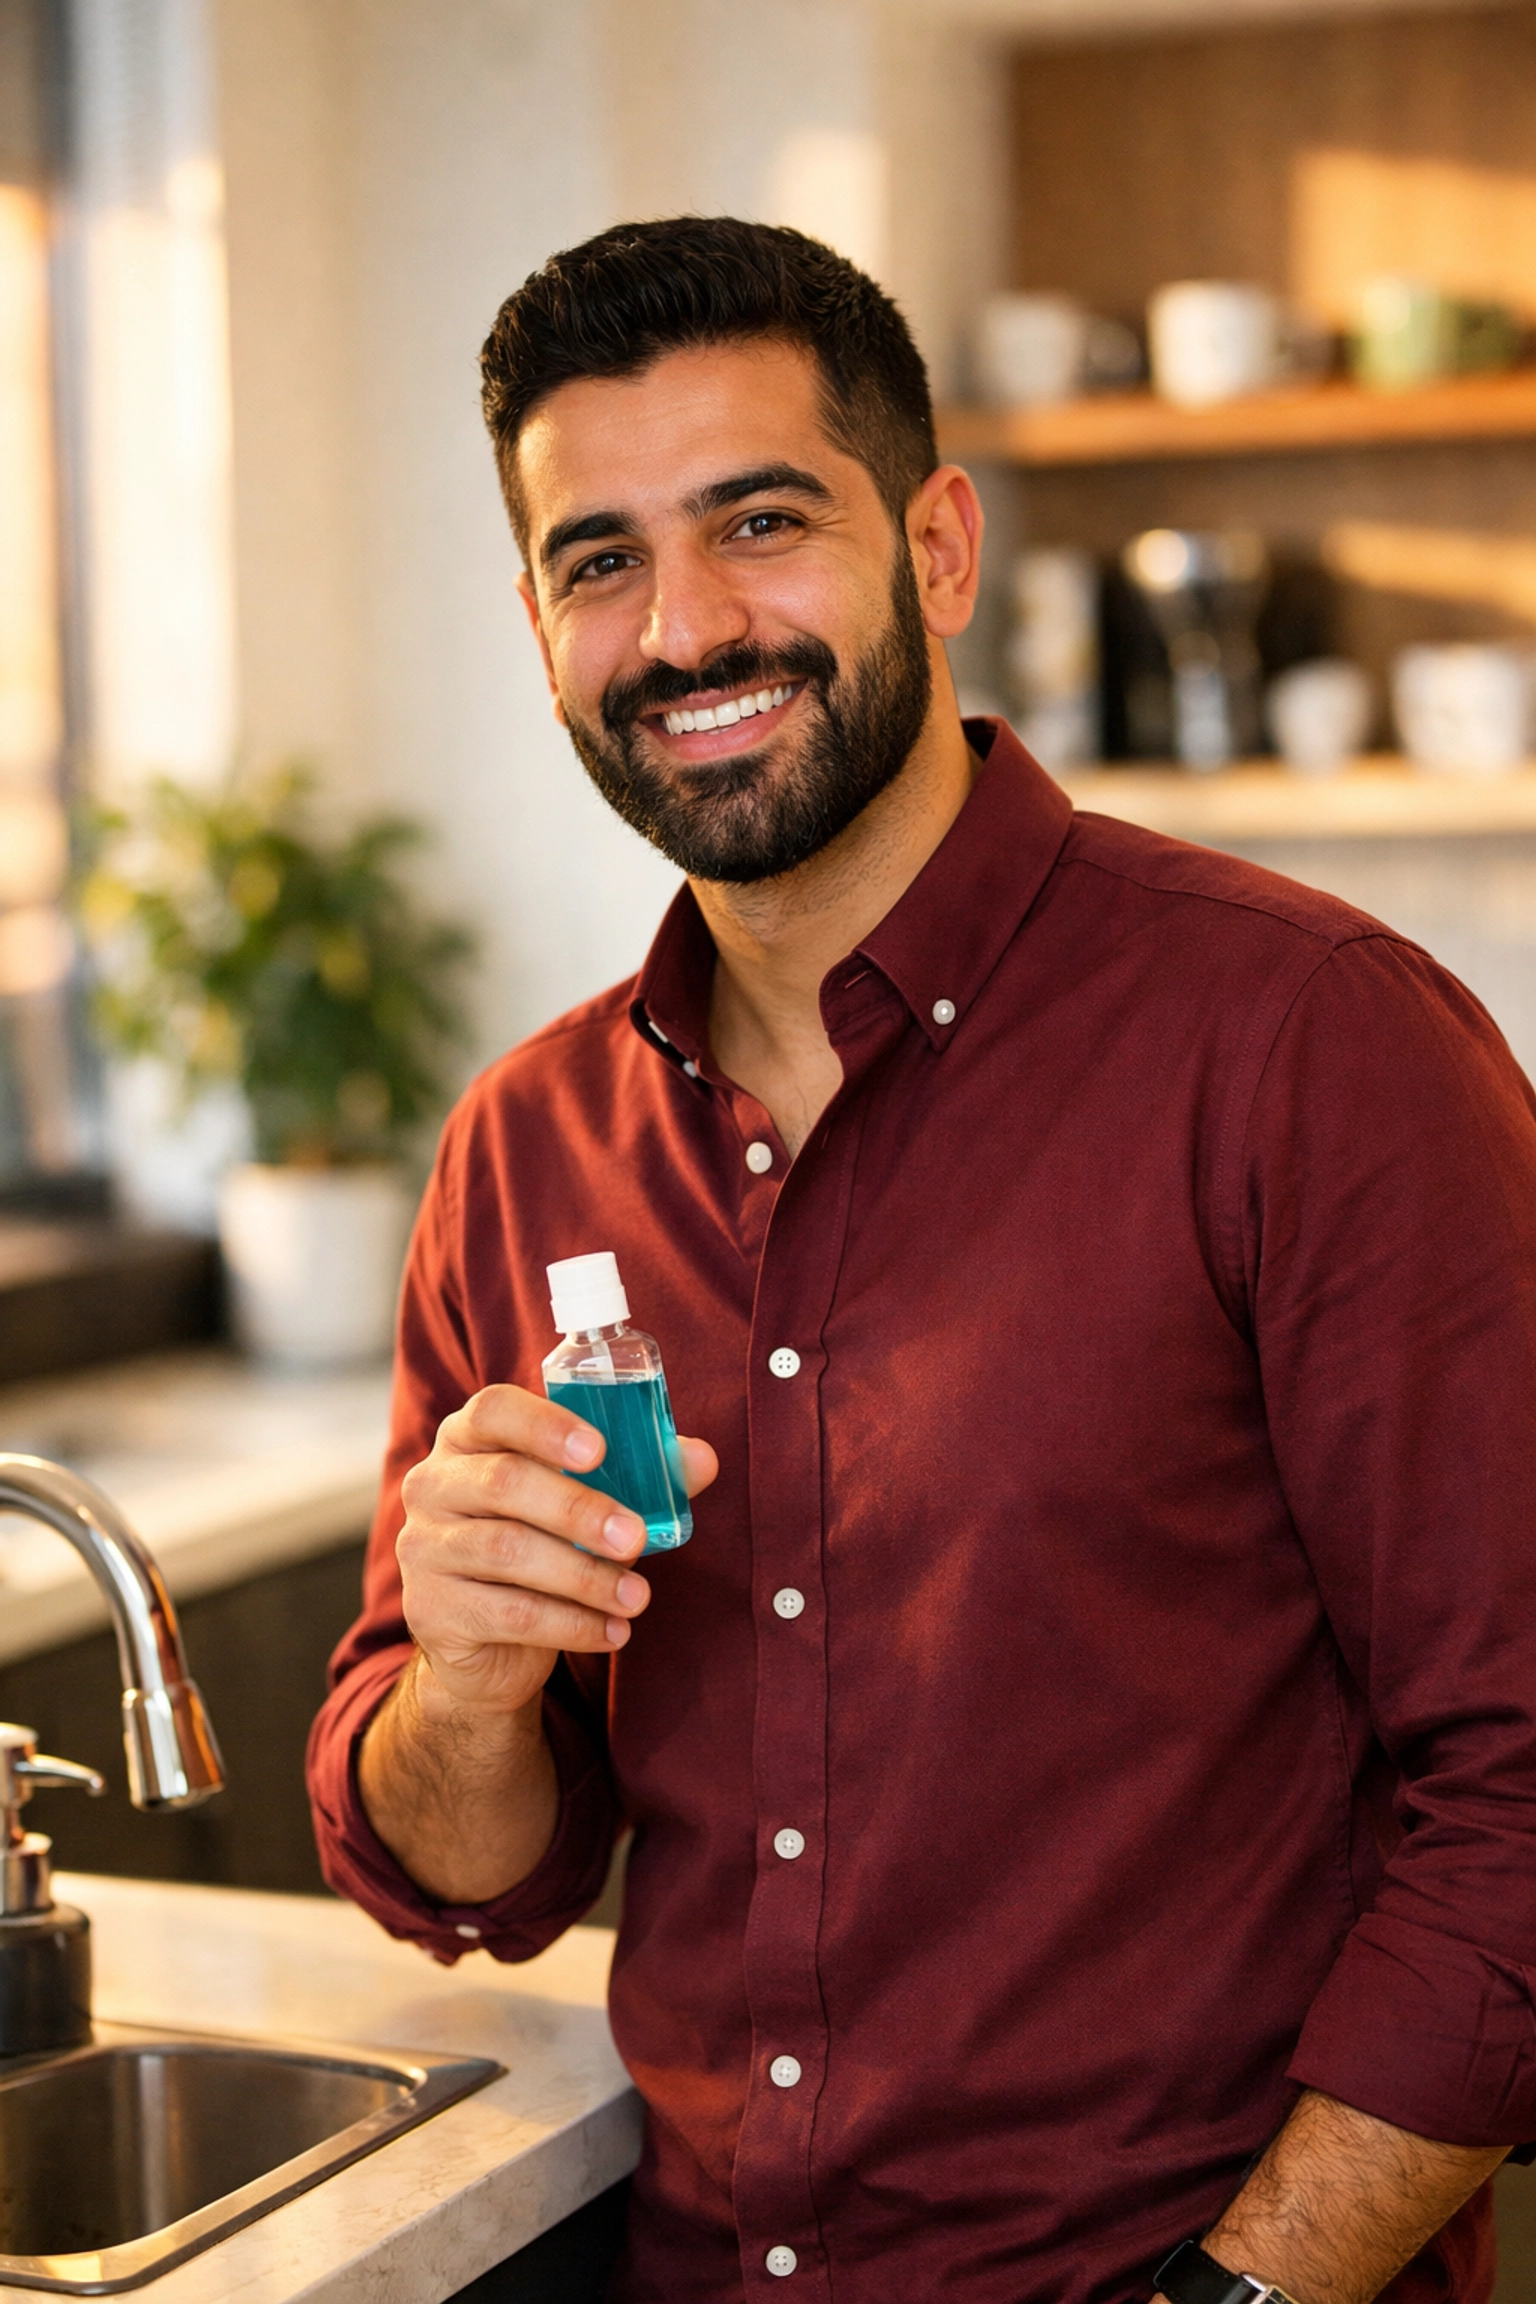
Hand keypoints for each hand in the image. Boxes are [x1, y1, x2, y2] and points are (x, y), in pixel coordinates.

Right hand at [396, 1383, 717, 1717]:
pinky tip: (613, 1632)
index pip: (493, 1411)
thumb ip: (641, 1476)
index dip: (546, 1425)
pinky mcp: (430, 1610)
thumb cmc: (542, 1545)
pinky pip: (509, 1614)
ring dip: (585, 1577)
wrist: (486, 1642)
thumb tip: (701, 1460)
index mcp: (468, 1440)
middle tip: (635, 1537)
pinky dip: (571, 1625)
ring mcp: (424, 1549)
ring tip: (637, 1596)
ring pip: (509, 1552)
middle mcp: (434, 1485)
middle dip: (579, 1509)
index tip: (600, 1450)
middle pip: (505, 1482)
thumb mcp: (586, 1503)